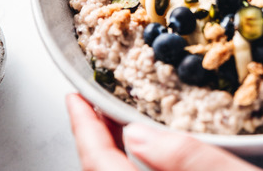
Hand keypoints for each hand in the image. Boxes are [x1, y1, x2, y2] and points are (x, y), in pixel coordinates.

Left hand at [65, 93, 261, 170]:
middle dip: (95, 139)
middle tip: (94, 104)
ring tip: (118, 124)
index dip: (84, 130)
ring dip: (114, 156)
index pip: (100, 166)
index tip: (76, 98)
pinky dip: (135, 170)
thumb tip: (137, 135)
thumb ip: (187, 159)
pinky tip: (150, 158)